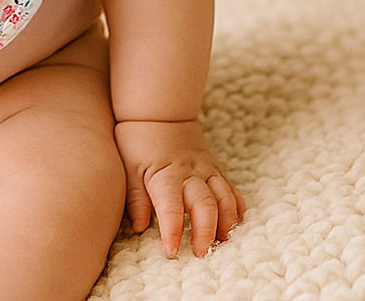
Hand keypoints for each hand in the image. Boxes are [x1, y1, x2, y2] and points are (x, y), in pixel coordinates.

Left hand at [114, 119, 244, 257]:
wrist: (158, 110)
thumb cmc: (138, 140)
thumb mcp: (129, 167)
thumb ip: (135, 198)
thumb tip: (139, 227)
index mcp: (166, 175)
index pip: (170, 207)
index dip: (172, 230)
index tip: (171, 251)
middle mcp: (190, 173)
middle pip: (205, 205)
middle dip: (206, 232)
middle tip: (201, 254)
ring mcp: (206, 170)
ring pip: (225, 199)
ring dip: (227, 223)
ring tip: (222, 243)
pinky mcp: (215, 168)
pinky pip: (231, 189)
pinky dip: (236, 207)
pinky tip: (235, 222)